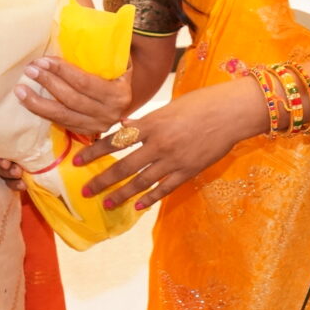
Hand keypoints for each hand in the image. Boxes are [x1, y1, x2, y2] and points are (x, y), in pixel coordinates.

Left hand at [15, 56, 135, 135]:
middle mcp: (110, 113)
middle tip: (30, 69)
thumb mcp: (119, 59)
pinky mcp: (86, 132)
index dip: (62, 71)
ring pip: (62, 115)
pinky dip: (43, 113)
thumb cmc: (116, 71)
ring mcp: (97, 125)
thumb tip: (83, 14)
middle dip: (48, 82)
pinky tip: (28, 102)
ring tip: (20, 90)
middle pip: (71, 98)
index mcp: (119, 93)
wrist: (124, 96)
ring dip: (38, 103)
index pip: (84, 82)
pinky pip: (61, 123)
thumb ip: (106, 45)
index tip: (43, 60)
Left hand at [71, 83, 262, 210]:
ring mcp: (174, 160)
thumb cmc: (202, 103)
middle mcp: (159, 144)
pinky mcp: (188, 171)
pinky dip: (150, 198)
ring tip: (107, 203)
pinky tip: (138, 206)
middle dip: (102, 180)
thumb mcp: (169, 107)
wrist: (232, 113)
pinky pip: (165, 189)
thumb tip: (124, 125)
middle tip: (85, 191)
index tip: (78, 161)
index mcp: (152, 124)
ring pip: (141, 182)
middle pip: (124, 166)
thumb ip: (146, 120)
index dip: (95, 152)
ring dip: (122, 194)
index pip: (116, 140)